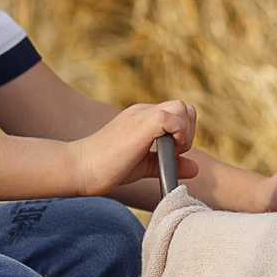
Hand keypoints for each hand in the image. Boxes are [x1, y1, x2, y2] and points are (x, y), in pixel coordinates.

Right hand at [65, 101, 197, 197]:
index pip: (178, 113)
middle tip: (173, 152)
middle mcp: (143, 111)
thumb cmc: (107, 168)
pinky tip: (164, 151)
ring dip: (184, 132)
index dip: (183, 133)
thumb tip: (196, 168)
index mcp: (143, 118)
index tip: (172, 153)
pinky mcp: (142, 124)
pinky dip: (177, 135)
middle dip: (188, 131)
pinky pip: (173, 118)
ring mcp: (142, 115)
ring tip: (168, 152)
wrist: (81, 168)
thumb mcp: (144, 166)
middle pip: (185, 108)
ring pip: (182, 108)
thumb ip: (168, 163)